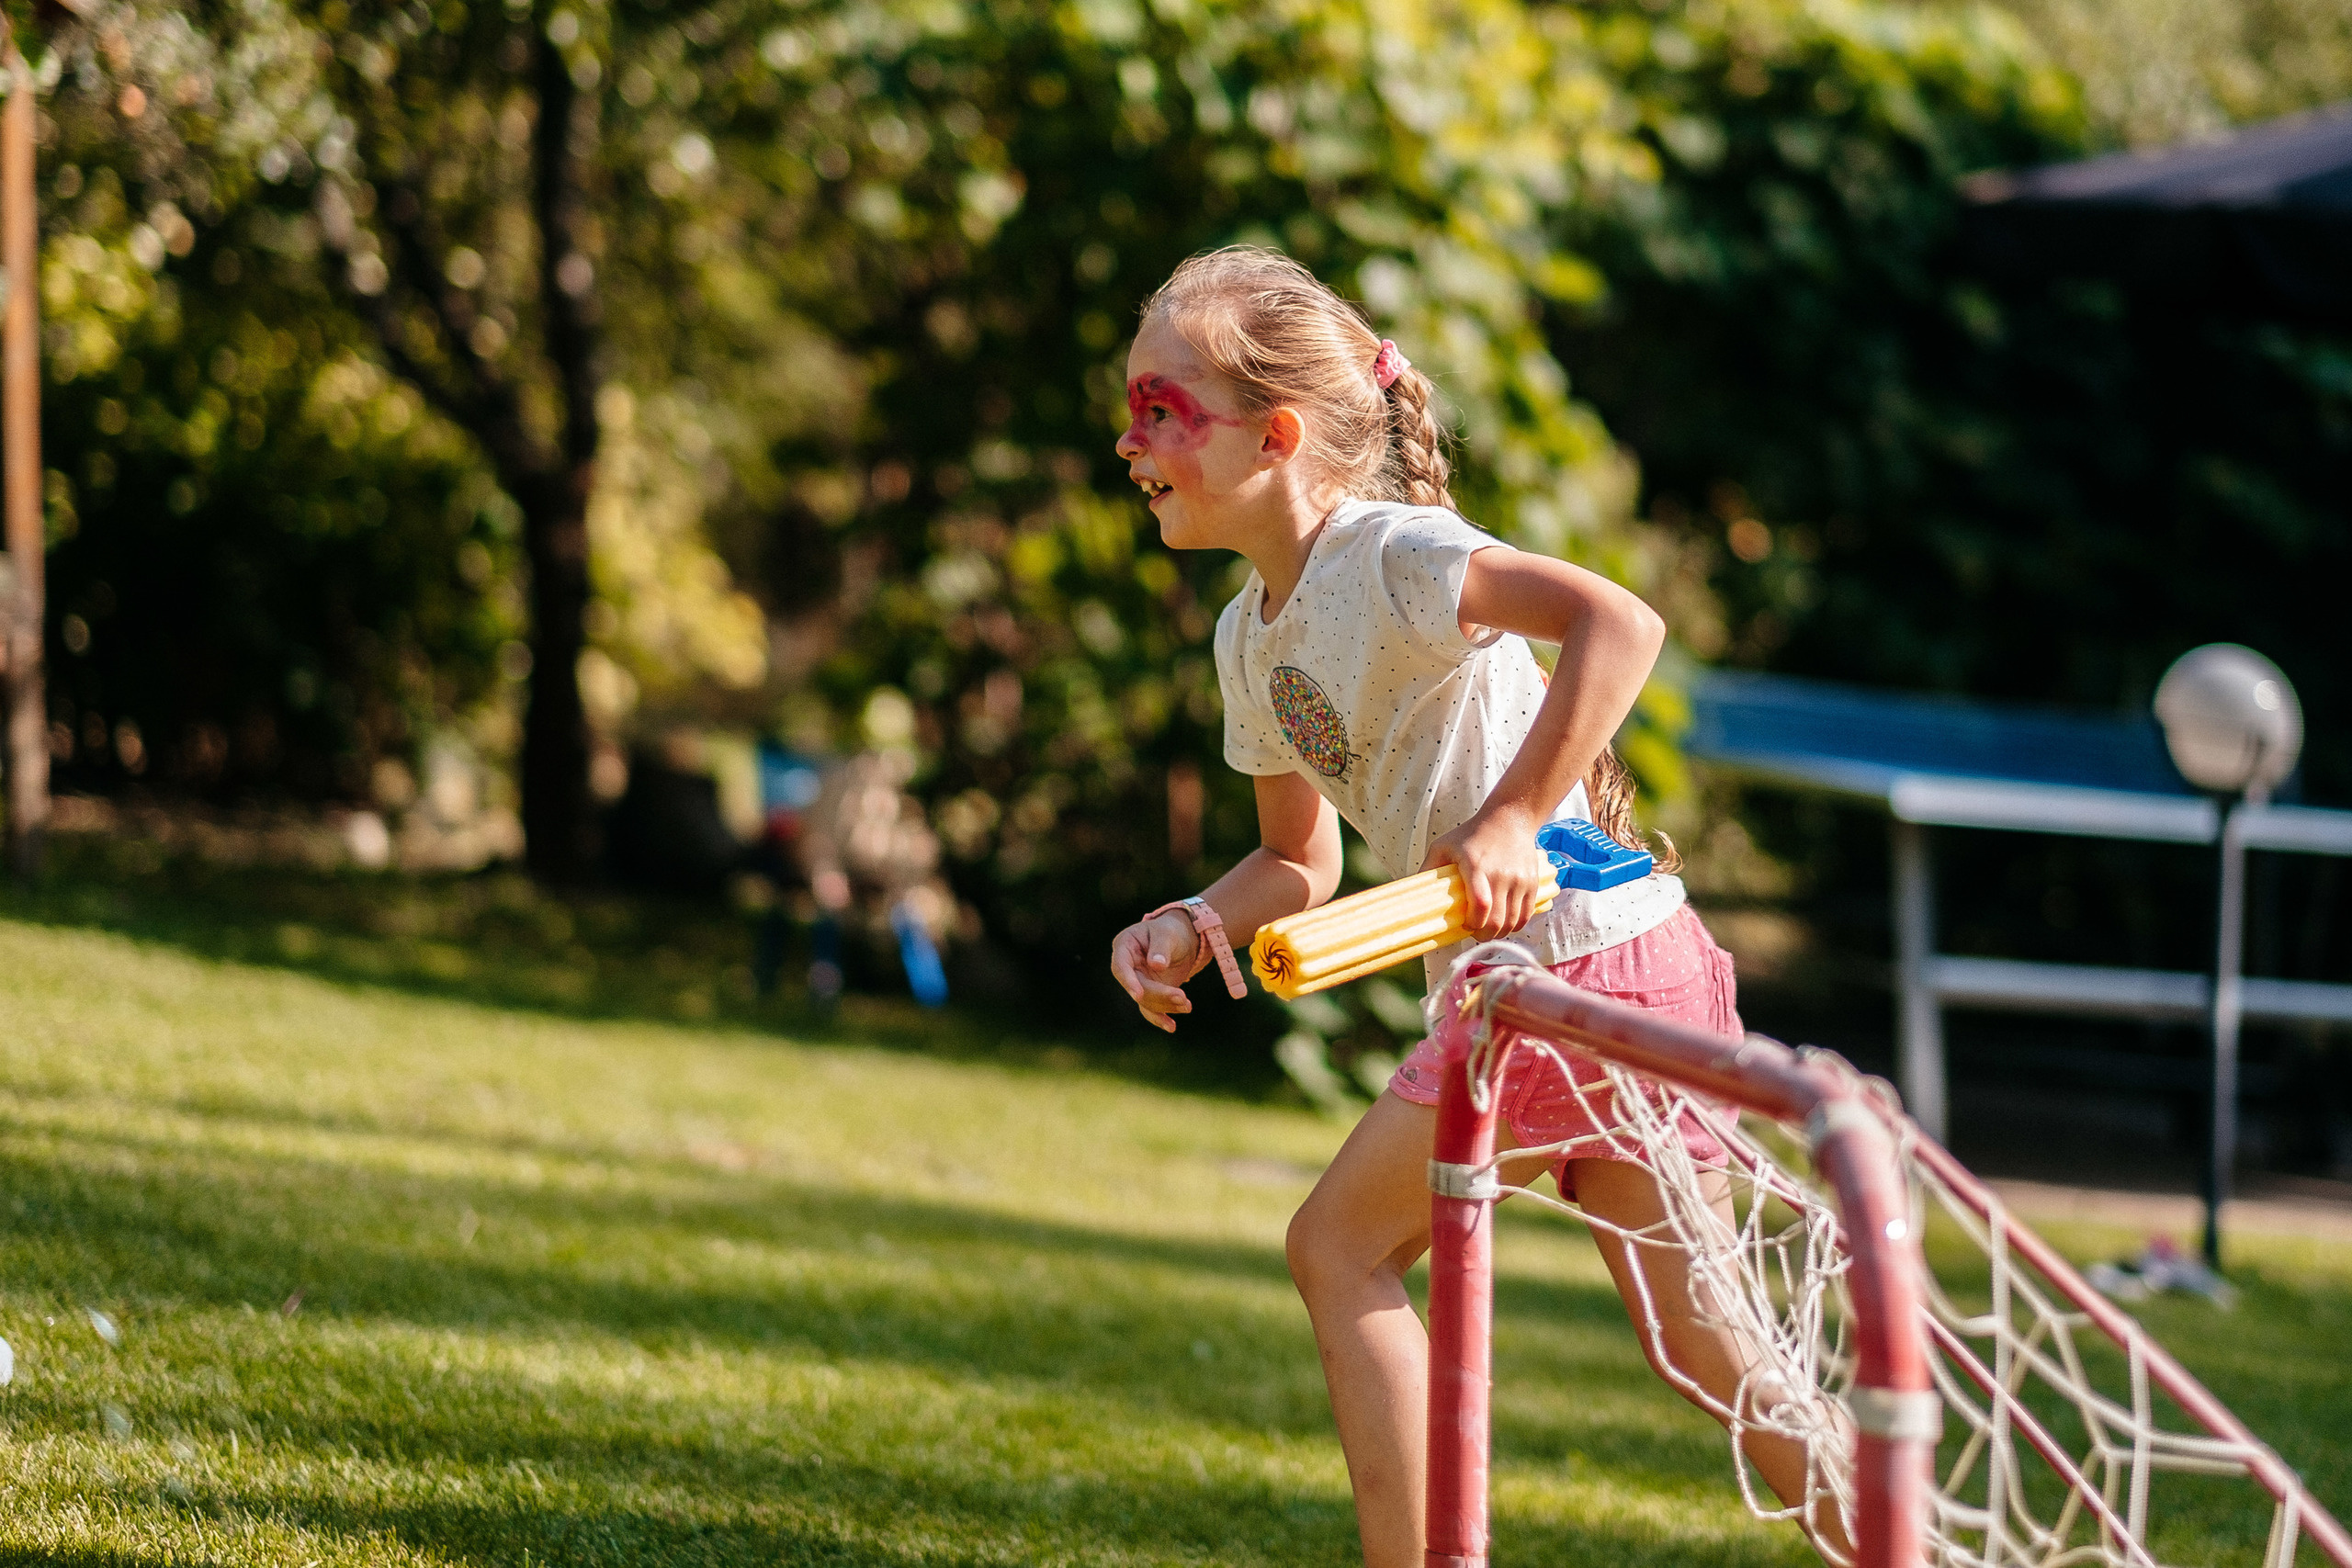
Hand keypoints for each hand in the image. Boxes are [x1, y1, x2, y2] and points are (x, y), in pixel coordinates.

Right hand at [1109, 911, 1201, 1032]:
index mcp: (1124, 946)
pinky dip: (1161, 1017)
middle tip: (1182, 997)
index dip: (1128, 981)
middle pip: (1137, 986)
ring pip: (1146, 1000)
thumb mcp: (1167, 934)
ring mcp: (1137, 981)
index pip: (1120, 966)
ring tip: (1188, 1005)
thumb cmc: (1171, 931)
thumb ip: (1161, 948)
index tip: (1138, 995)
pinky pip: (1151, 1008)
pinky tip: (1171, 1027)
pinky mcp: (1149, 992)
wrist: (1183, 939)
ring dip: (1166, 1005)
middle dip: (1159, 994)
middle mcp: (1127, 966)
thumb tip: (1156, 965)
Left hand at [1424, 803, 1549, 939]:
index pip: (1481, 905)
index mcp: (1476, 866)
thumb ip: (1428, 869)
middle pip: (1498, 920)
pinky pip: (1526, 915)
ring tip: (1488, 929)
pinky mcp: (1532, 883)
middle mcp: (1501, 875)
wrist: (1509, 819)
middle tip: (1475, 932)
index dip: (1474, 923)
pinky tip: (1504, 922)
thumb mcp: (1443, 845)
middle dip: (1484, 934)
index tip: (1465, 925)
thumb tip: (1413, 895)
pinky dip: (1515, 925)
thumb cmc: (1472, 833)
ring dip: (1499, 932)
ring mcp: (1520, 880)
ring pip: (1513, 922)